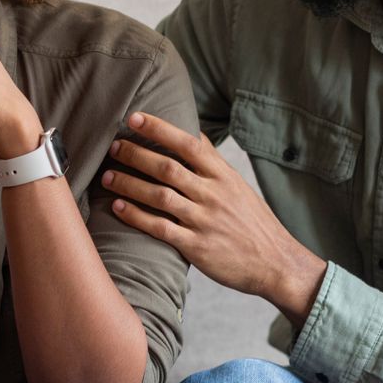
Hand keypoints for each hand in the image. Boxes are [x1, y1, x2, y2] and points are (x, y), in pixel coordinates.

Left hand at [104, 112, 326, 321]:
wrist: (276, 263)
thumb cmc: (254, 223)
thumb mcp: (239, 186)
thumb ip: (214, 162)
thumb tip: (193, 134)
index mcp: (223, 176)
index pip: (188, 144)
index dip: (159, 129)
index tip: (134, 118)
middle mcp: (213, 194)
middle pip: (167, 167)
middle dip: (135, 155)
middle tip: (113, 147)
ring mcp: (204, 221)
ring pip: (159, 195)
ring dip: (129, 184)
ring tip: (107, 176)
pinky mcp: (196, 246)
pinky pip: (160, 228)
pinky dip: (136, 216)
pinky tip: (118, 207)